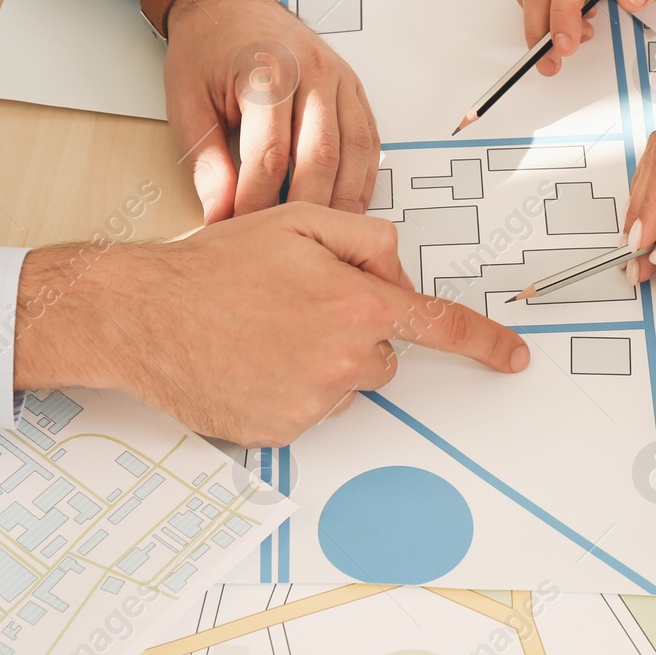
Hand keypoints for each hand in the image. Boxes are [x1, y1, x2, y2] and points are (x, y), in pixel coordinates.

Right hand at [13, 203, 529, 446]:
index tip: (514, 358)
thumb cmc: (214, 264)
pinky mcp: (282, 433)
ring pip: (345, 385)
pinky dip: (287, 391)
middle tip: (296, 309)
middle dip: (355, 333)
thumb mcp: (299, 221)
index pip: (440, 327)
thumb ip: (367, 239)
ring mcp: (313, 403)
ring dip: (320, 363)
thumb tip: (400, 273)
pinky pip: (308, 412)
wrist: (142, 313)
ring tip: (262, 334)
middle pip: (383, 355)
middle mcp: (343, 360)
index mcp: (357, 303)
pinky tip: (249, 363)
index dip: (485, 344)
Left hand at [136, 0, 379, 221]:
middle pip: (319, 161)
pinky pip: (370, 142)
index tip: (239, 232)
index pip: (269, 158)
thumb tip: (218, 212)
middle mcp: (311, 72)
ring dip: (340, 203)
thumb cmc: (206, 46)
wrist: (227, 1)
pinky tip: (347, 205)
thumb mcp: (187, 101)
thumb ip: (205, 161)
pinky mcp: (354, 88)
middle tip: (284, 247)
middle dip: (301, 212)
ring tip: (322, 237)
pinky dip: (362, 179)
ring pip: (354, 155)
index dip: (254, 205)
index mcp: (266, 72)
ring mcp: (339, 79)